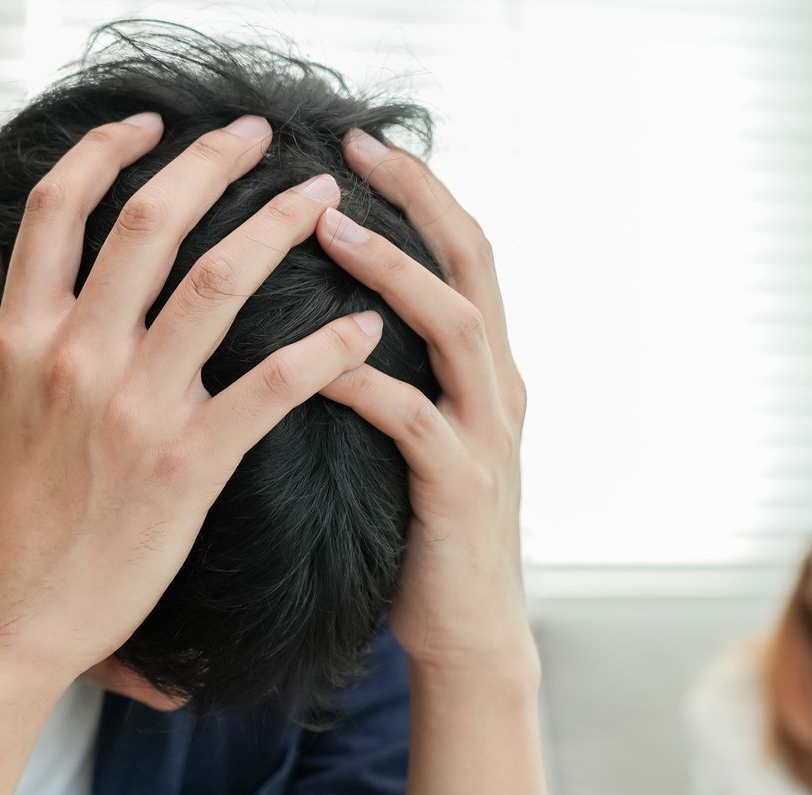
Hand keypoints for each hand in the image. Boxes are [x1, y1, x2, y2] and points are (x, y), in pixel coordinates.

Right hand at [0, 113, 381, 678]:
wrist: (7, 620)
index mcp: (21, 336)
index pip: (56, 208)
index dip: (106, 150)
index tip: (151, 125)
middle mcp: (77, 355)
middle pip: (150, 220)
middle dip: (211, 161)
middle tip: (258, 135)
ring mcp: (135, 408)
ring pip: (217, 283)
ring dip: (278, 227)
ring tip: (322, 199)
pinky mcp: (187, 465)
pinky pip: (269, 389)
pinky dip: (323, 350)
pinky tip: (362, 327)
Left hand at [314, 129, 534, 676]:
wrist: (466, 635)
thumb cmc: (419, 532)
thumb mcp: (415, 433)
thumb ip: (394, 370)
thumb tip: (323, 308)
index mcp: (486, 368)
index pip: (463, 251)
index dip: (419, 190)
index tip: (360, 142)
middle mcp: (498, 388)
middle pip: (473, 264)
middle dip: (416, 200)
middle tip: (349, 153)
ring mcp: (487, 437)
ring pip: (456, 328)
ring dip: (392, 274)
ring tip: (329, 230)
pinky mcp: (460, 490)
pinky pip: (414, 421)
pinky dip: (365, 383)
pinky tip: (313, 363)